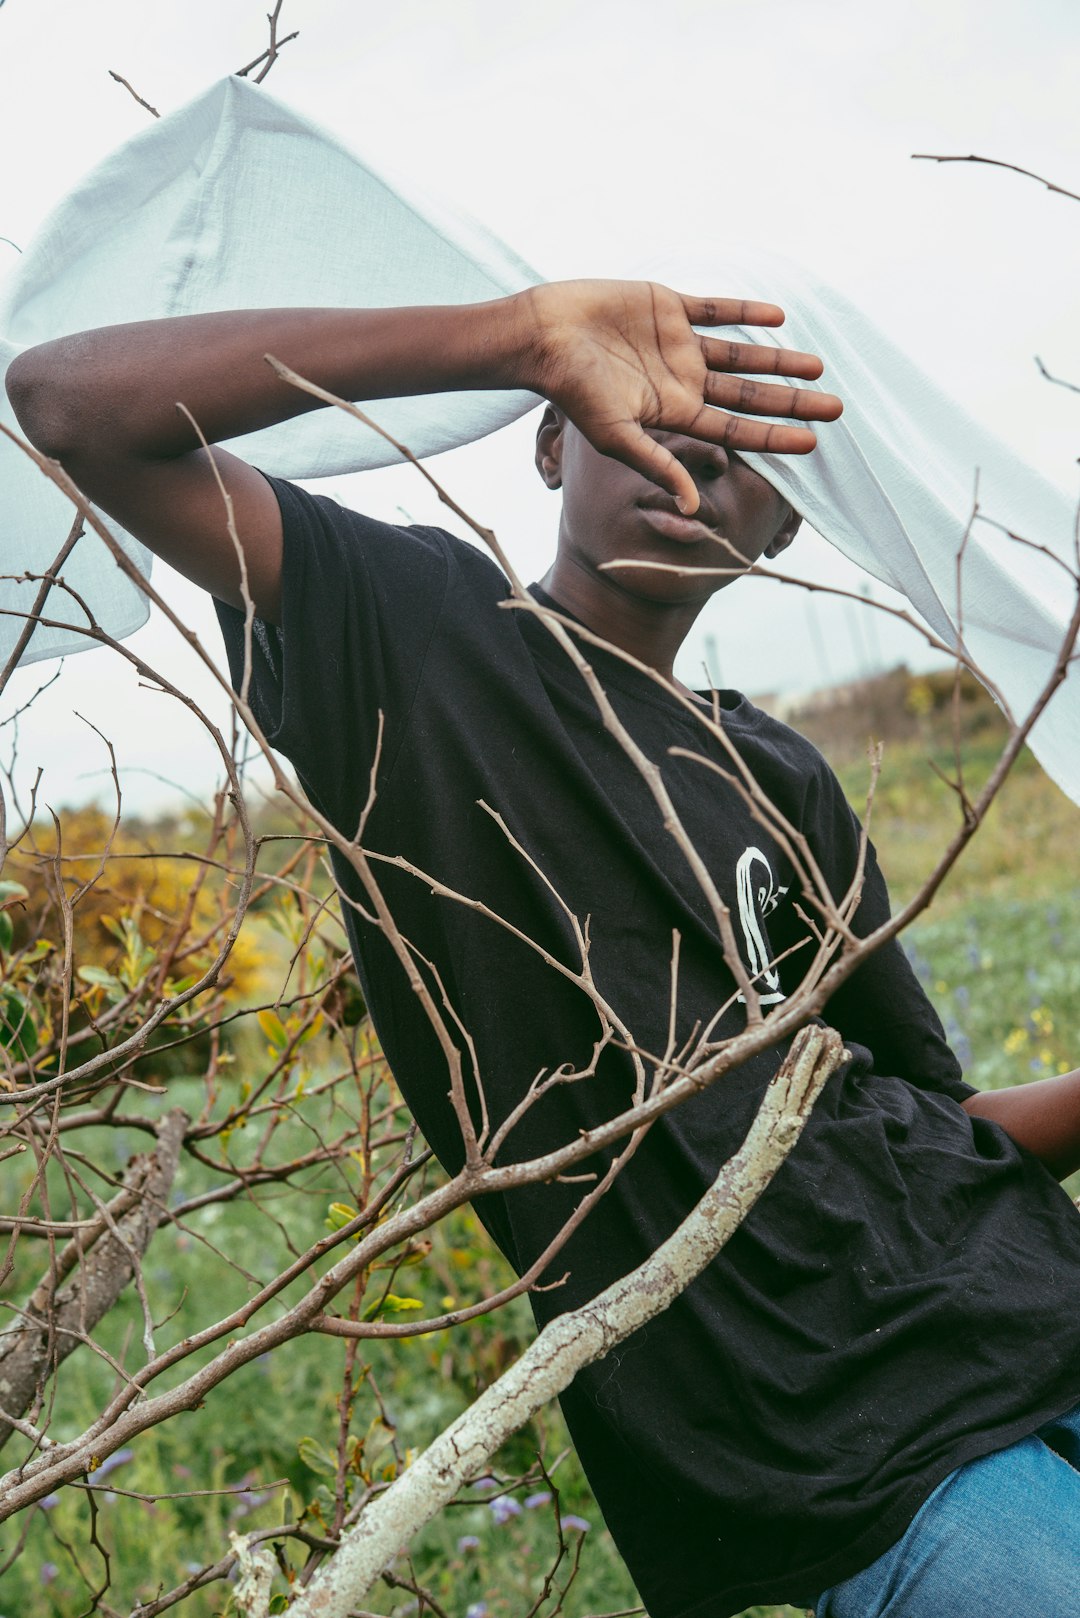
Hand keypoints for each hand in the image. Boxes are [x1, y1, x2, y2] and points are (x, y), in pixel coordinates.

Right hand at [516, 279, 841, 514]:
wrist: (544, 336)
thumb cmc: (574, 390)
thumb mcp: (619, 438)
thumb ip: (660, 468)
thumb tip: (693, 512)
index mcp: (675, 413)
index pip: (738, 429)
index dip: (775, 436)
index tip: (814, 443)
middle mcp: (682, 381)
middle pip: (750, 394)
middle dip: (791, 401)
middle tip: (836, 407)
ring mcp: (676, 344)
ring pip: (741, 354)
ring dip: (779, 360)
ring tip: (818, 365)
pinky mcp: (666, 307)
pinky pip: (715, 310)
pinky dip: (745, 312)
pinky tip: (778, 318)